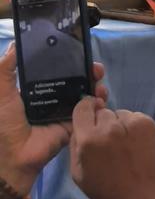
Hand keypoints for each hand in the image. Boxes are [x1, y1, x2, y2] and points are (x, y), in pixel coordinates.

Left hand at [0, 44, 106, 194]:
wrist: (13, 156)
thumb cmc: (4, 121)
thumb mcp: (1, 91)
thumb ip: (6, 68)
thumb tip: (15, 43)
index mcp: (34, 89)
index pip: (55, 70)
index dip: (68, 60)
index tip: (80, 50)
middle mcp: (50, 98)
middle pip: (74, 79)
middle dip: (87, 71)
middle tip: (95, 67)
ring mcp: (62, 111)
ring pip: (83, 93)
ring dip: (95, 85)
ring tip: (100, 79)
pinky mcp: (71, 124)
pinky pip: (88, 112)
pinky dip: (97, 103)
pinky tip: (101, 96)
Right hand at [71, 98, 154, 198]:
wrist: (144, 196)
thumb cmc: (107, 190)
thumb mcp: (78, 173)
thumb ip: (75, 144)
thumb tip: (80, 124)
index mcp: (89, 139)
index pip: (82, 107)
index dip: (85, 111)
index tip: (89, 118)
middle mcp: (110, 126)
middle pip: (102, 112)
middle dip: (102, 124)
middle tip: (108, 143)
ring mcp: (131, 122)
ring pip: (119, 113)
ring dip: (119, 124)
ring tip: (124, 145)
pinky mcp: (148, 122)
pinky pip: (134, 117)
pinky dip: (133, 126)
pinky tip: (136, 144)